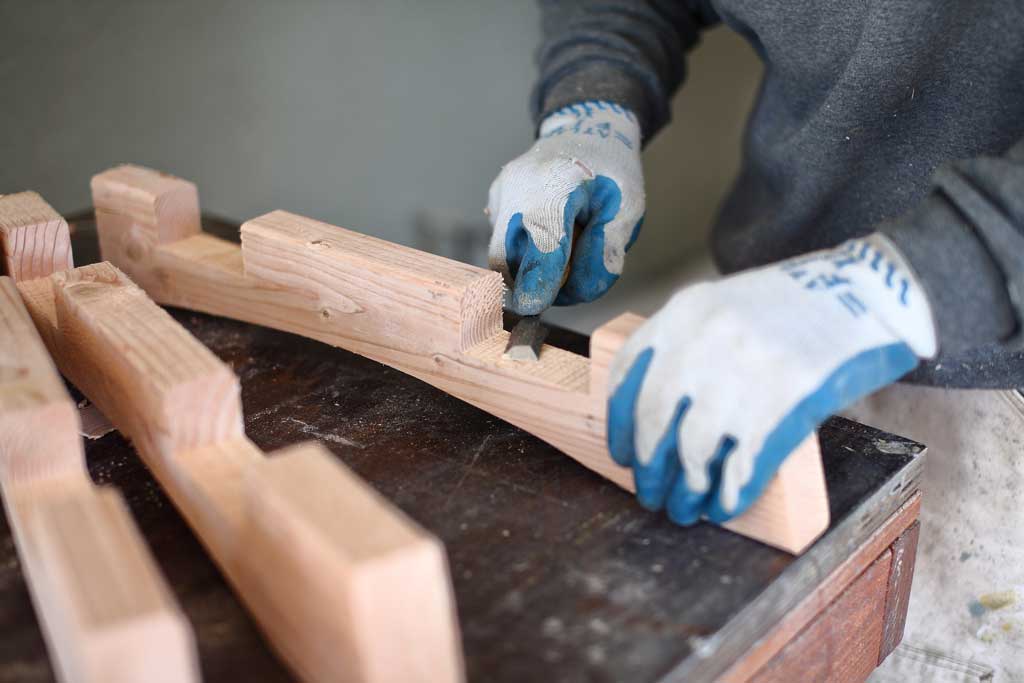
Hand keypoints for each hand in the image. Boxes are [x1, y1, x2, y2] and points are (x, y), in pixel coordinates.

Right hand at [487, 101, 644, 314]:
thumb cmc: (610, 172)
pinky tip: (549, 235)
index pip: (541, 244)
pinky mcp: (494, 201)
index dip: (537, 282)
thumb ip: (606, 251)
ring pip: (502, 254)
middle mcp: (518, 187)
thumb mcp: (627, 208)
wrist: (584, 130)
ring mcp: (501, 193)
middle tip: (559, 287)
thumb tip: (579, 290)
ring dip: (529, 268)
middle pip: (507, 257)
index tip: (535, 308)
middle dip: (528, 283)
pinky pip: (504, 242)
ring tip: (563, 248)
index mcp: (556, 185)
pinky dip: (525, 252)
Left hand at [607, 234, 937, 523]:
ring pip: (695, 448)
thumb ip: (686, 349)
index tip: (623, 455)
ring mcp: (746, 368)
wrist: (867, 289)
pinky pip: (746, 461)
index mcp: (683, 312)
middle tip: (651, 494)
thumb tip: (654, 424)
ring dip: (687, 489)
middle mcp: (706, 338)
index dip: (620, 425)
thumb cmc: (790, 308)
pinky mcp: (788, 399)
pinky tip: (724, 506)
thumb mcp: (723, 308)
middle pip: (656, 419)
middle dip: (650, 468)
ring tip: (686, 508)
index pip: (627, 377)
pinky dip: (730, 492)